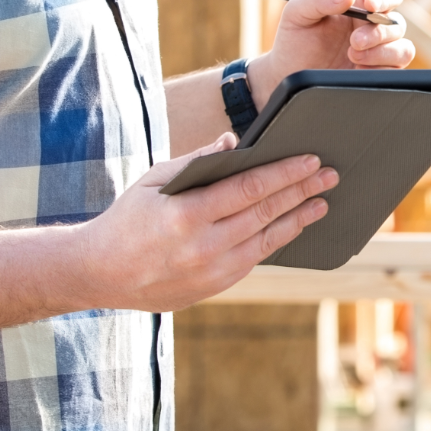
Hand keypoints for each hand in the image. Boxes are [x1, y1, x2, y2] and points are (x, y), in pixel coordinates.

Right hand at [79, 133, 338, 311]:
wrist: (99, 273)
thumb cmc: (128, 217)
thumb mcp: (154, 180)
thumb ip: (198, 161)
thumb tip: (237, 143)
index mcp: (186, 215)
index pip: (249, 188)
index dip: (284, 173)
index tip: (310, 159)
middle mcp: (203, 247)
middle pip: (266, 213)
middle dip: (302, 191)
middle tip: (330, 176)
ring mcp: (210, 272)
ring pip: (267, 241)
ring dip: (299, 219)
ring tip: (322, 202)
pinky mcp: (214, 287)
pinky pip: (254, 259)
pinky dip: (276, 240)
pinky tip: (292, 225)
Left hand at [251, 0, 414, 102]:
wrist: (286, 75)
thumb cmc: (294, 39)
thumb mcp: (298, 12)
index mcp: (359, 6)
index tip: (371, 6)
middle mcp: (372, 28)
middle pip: (397, 23)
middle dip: (378, 32)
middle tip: (353, 42)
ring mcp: (377, 52)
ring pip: (403, 48)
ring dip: (381, 52)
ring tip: (352, 56)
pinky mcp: (376, 74)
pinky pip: (395, 70)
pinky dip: (379, 69)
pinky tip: (357, 69)